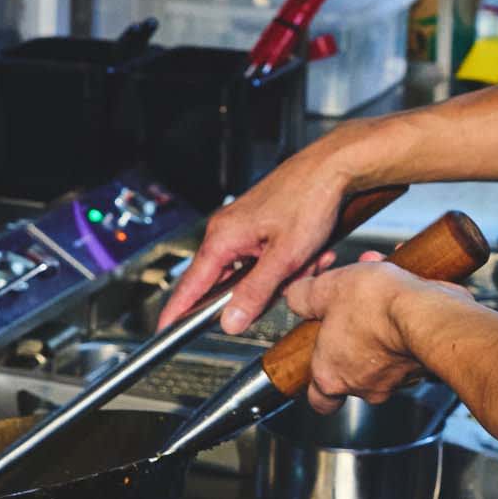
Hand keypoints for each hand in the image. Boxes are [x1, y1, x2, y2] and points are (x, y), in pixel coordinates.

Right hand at [153, 137, 360, 334]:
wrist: (334, 166)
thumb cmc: (310, 199)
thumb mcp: (285, 257)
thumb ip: (255, 293)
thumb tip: (229, 323)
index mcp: (223, 237)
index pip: (191, 284)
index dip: (178, 311)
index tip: (163, 332)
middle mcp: (227, 231)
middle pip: (229, 282)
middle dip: (264, 290)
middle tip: (291, 279)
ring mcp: (243, 227)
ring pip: (254, 272)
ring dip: (283, 275)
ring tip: (311, 258)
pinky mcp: (261, 225)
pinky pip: (267, 258)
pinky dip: (289, 263)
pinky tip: (312, 254)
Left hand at [280, 256, 441, 407]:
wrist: (426, 313)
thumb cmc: (376, 307)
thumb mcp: (327, 288)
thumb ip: (305, 296)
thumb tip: (297, 297)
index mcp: (331, 375)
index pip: (319, 399)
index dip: (317, 383)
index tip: (319, 365)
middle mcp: (364, 385)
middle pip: (352, 369)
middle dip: (353, 336)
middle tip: (353, 310)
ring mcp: (397, 380)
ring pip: (383, 355)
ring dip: (380, 324)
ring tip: (383, 291)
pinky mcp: (424, 367)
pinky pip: (410, 344)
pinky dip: (407, 322)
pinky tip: (406, 294)